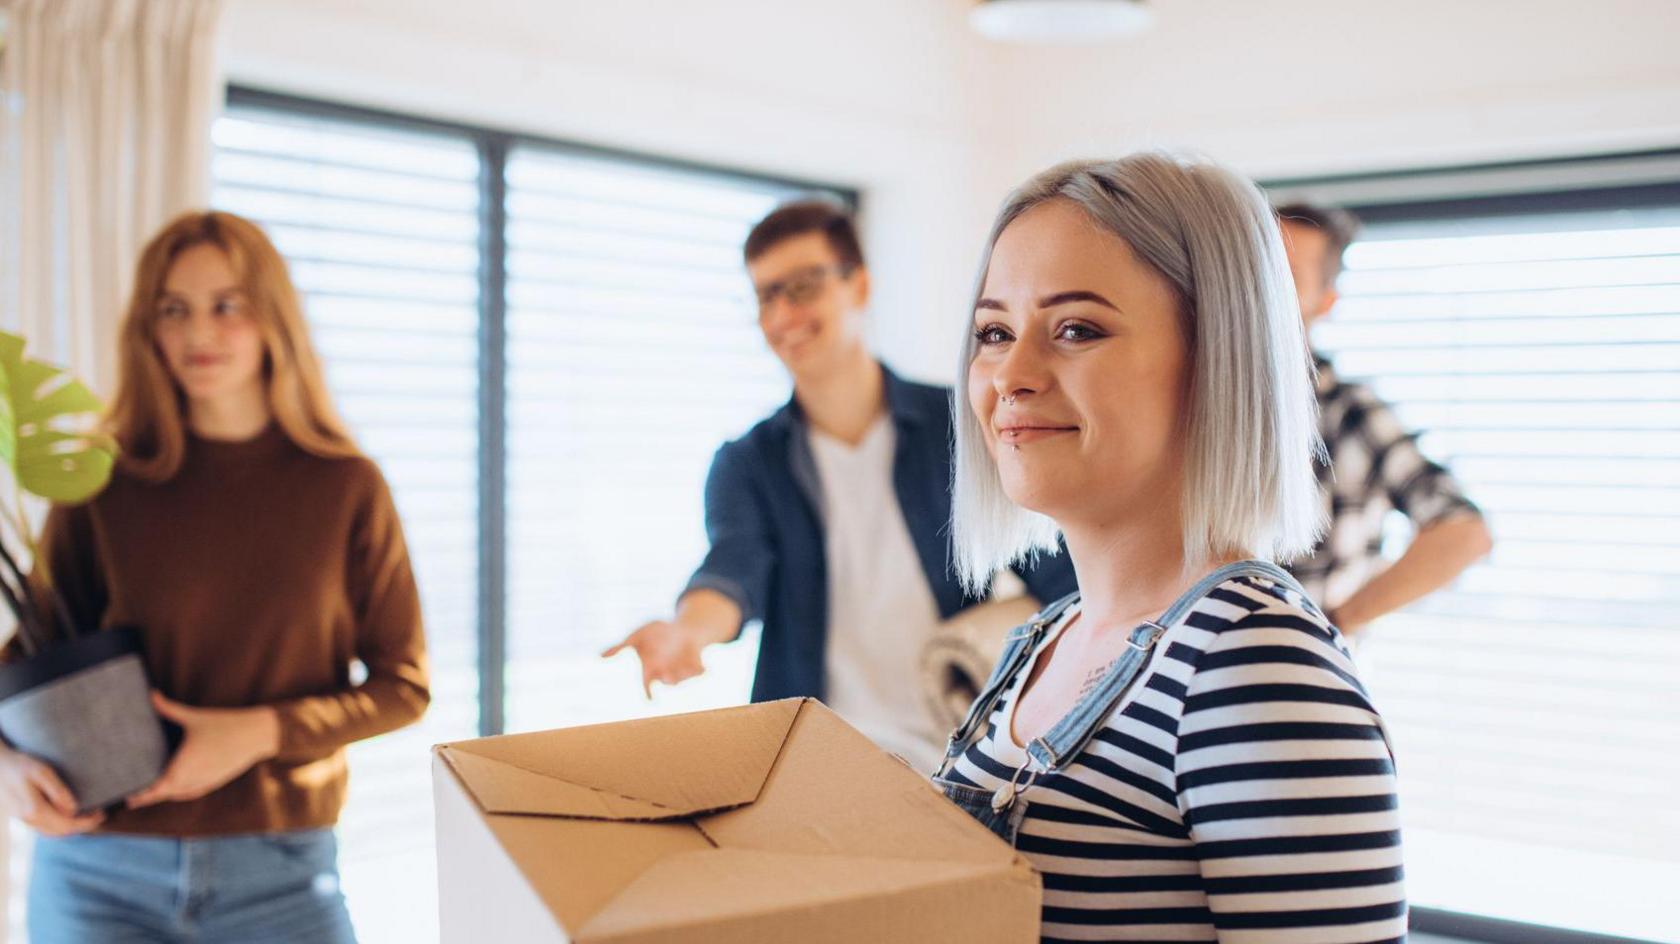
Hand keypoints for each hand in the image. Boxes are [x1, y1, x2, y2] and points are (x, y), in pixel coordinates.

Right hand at [0, 744, 103, 835]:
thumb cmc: (21, 764)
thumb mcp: (42, 771)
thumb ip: (58, 791)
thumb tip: (73, 809)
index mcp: (34, 810)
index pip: (67, 824)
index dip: (87, 822)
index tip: (101, 813)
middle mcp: (28, 819)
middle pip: (61, 832)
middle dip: (82, 826)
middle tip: (99, 815)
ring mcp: (23, 820)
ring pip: (52, 832)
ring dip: (71, 828)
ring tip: (88, 816)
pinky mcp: (22, 816)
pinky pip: (44, 828)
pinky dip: (59, 826)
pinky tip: (69, 816)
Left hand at [127, 692, 278, 808]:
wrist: (257, 735)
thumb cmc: (225, 725)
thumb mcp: (194, 717)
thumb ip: (169, 708)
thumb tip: (151, 694)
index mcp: (183, 768)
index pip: (155, 790)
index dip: (140, 796)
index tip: (126, 797)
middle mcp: (192, 780)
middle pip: (164, 795)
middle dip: (148, 796)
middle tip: (131, 794)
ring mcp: (205, 782)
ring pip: (178, 795)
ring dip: (164, 795)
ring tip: (150, 792)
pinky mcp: (215, 781)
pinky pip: (192, 792)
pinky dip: (180, 793)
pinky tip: (176, 788)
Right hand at [603, 619, 706, 698]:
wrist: (681, 629)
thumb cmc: (655, 634)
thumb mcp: (637, 637)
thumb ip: (620, 647)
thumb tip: (600, 656)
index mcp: (650, 669)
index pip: (647, 685)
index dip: (648, 693)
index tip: (650, 699)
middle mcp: (666, 674)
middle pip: (667, 682)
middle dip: (668, 679)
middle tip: (667, 676)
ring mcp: (682, 672)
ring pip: (683, 678)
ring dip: (684, 674)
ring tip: (685, 663)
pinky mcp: (698, 668)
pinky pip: (701, 671)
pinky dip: (702, 670)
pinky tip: (704, 668)